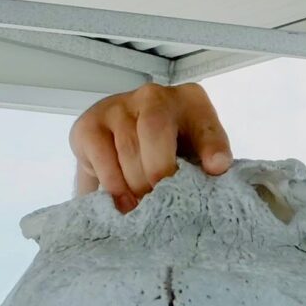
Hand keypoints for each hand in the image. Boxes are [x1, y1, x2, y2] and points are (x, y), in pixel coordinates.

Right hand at [70, 83, 232, 211]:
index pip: (203, 121)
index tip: (215, 169)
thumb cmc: (169, 153)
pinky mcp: (89, 125)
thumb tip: (217, 166)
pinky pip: (101, 157)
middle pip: (155, 131)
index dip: (211, 145)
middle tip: (163, 203)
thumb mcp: (197, 154)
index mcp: (189, 101)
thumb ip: (210, 157)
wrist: (122, 149)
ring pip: (127, 148)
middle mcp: (152, 96)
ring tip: (144, 209)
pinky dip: (114, 185)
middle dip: (159, 173)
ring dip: (137, 185)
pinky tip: (123, 203)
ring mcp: (117, 106)